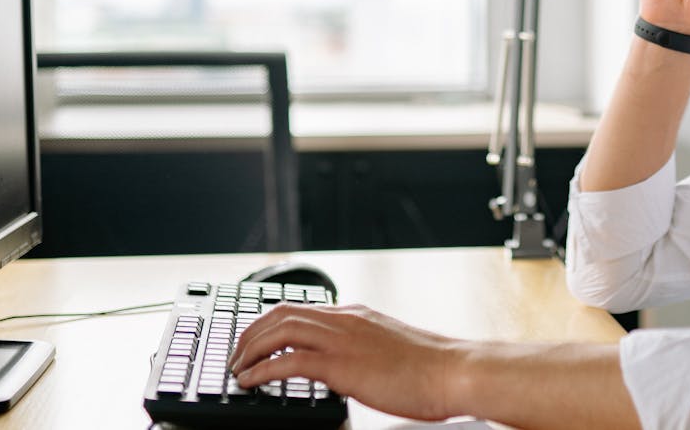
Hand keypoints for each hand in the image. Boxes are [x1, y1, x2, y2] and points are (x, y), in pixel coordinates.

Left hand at [231, 303, 463, 422]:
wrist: (454, 371)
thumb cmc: (430, 368)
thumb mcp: (389, 348)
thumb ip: (363, 349)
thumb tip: (346, 365)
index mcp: (355, 316)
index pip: (298, 308)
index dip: (267, 323)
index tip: (252, 340)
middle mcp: (345, 320)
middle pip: (280, 313)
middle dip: (250, 334)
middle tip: (235, 356)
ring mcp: (343, 340)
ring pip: (279, 330)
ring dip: (249, 349)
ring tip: (237, 369)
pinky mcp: (343, 365)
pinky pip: (289, 362)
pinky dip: (262, 370)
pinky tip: (250, 382)